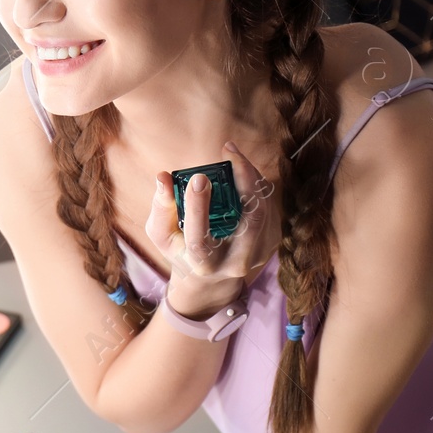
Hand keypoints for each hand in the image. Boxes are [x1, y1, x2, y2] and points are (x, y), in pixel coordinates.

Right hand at [145, 140, 277, 314]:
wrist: (212, 278)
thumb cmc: (181, 251)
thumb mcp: (162, 234)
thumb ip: (161, 207)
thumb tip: (163, 177)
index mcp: (203, 264)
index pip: (200, 239)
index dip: (199, 208)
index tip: (198, 177)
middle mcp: (235, 262)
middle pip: (251, 220)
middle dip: (244, 181)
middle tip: (229, 153)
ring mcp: (259, 254)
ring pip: (263, 209)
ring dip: (251, 177)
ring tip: (233, 157)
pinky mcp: (271, 242)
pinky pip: (269, 206)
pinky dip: (257, 185)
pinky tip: (243, 172)